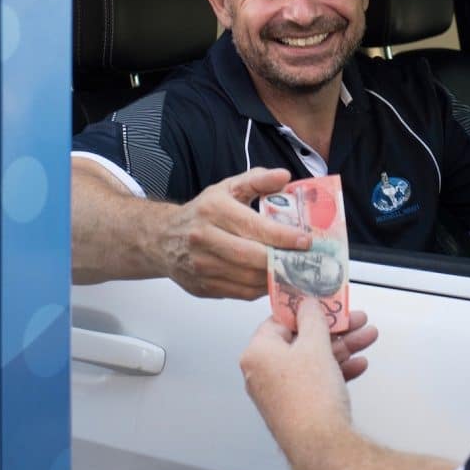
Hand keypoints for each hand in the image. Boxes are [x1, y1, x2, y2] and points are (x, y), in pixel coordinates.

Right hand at [157, 167, 311, 298]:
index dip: (283, 236)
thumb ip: (257, 180)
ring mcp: (202, 266)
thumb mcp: (227, 188)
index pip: (254, 226)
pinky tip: (272, 278)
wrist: (163, 239)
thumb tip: (284, 177)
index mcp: (213, 210)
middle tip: (305, 259)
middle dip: (282, 259)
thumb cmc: (202, 212)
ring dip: (274, 276)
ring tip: (294, 270)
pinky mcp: (203, 287)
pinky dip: (260, 288)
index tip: (305, 241)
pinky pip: (240, 293)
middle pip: (251, 257)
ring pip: (248, 279)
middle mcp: (204, 238)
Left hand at [240, 301, 378, 441]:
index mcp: (257, 353)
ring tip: (367, 337)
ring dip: (342, 348)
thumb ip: (312, 319)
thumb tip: (307, 305)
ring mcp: (280, 393)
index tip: (323, 303)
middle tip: (354, 320)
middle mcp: (263, 373)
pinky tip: (359, 365)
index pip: (279, 321)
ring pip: (313, 361)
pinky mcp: (297, 409)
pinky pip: (316, 382)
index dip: (305, 310)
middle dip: (333, 330)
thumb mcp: (314, 344)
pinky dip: (337, 371)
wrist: (322, 446)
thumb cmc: (310, 396)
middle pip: (301, 340)